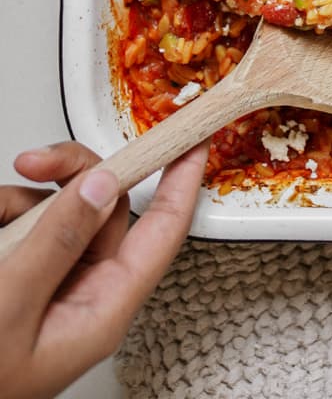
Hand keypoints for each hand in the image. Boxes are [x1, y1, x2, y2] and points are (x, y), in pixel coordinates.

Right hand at [0, 139, 207, 398]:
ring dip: (23, 200)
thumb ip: (58, 241)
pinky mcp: (17, 278)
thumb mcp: (13, 306)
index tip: (194, 138)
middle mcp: (82, 293)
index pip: (162, 233)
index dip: (182, 182)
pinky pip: (24, 226)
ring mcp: (49, 284)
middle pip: (106, 207)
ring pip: (60, 210)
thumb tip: (102, 185)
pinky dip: (4, 214)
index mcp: (102, 310)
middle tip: (36, 161)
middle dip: (77, 174)